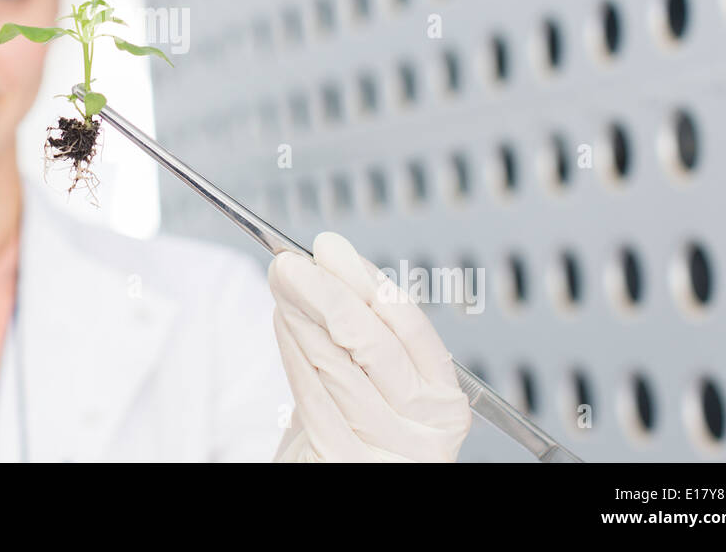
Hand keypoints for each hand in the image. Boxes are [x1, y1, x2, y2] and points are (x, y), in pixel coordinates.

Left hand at [268, 232, 471, 461]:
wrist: (331, 476)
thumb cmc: (352, 436)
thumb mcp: (369, 385)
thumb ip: (358, 336)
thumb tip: (324, 266)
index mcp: (444, 403)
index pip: (409, 326)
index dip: (366, 280)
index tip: (331, 248)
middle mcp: (425, 430)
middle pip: (374, 341)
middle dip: (327, 291)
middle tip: (292, 262)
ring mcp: (388, 450)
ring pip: (338, 363)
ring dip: (302, 314)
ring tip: (281, 282)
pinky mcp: (344, 461)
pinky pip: (311, 393)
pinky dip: (292, 349)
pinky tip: (282, 320)